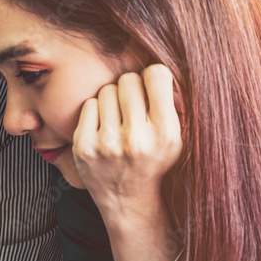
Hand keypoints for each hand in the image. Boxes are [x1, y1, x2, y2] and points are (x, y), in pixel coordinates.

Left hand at [73, 64, 182, 216]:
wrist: (128, 201)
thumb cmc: (154, 160)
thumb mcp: (176, 136)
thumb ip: (172, 101)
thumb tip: (160, 59)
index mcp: (166, 133)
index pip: (156, 74)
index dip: (153, 77)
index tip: (152, 89)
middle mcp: (136, 139)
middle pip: (129, 80)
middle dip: (132, 89)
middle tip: (134, 107)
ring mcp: (107, 143)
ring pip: (106, 90)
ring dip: (113, 100)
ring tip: (120, 120)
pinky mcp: (84, 147)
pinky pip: (89, 105)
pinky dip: (96, 113)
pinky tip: (105, 129)